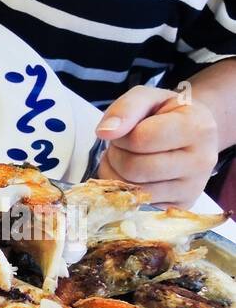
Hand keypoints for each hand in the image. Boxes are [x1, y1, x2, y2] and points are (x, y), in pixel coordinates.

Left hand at [95, 85, 218, 206]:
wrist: (190, 134)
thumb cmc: (165, 115)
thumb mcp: (148, 99)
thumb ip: (125, 108)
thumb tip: (105, 132)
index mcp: (198, 128)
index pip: (141, 140)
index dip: (123, 136)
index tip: (128, 130)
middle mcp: (201, 161)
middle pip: (133, 168)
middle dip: (117, 156)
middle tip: (124, 147)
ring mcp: (192, 188)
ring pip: (131, 191)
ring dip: (116, 174)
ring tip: (128, 159)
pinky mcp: (177, 208)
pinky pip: (135, 206)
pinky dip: (123, 192)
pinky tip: (132, 177)